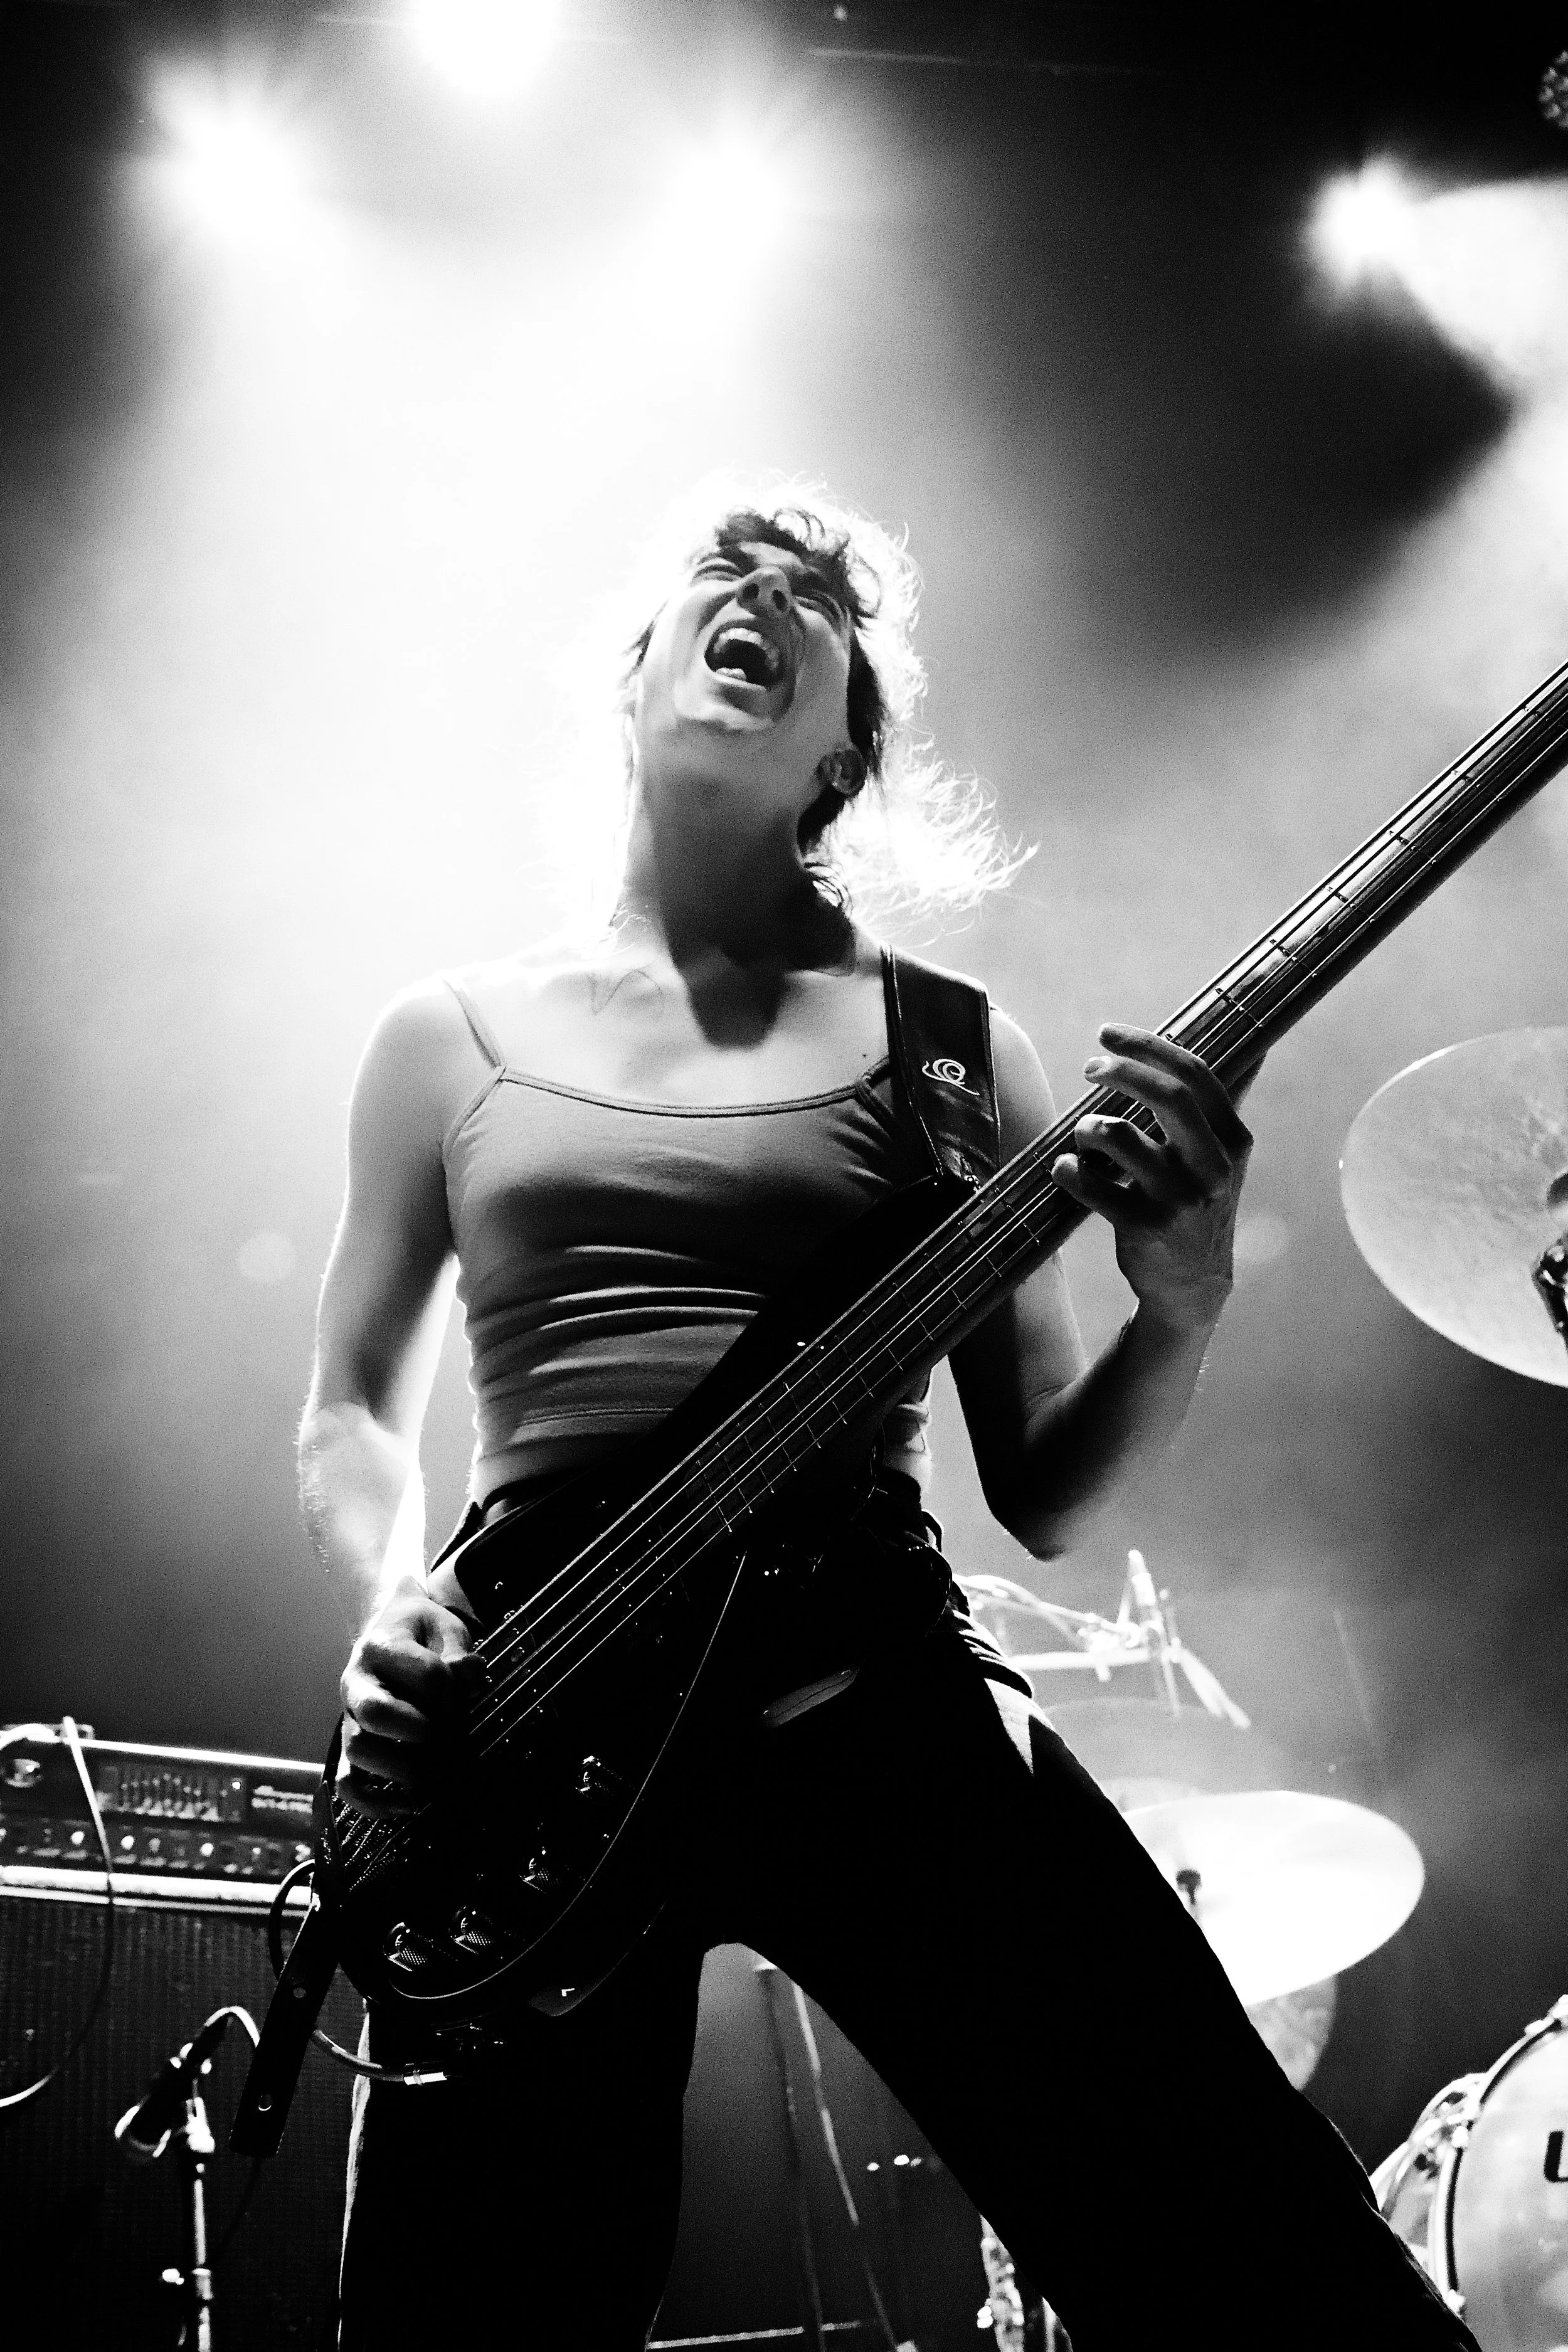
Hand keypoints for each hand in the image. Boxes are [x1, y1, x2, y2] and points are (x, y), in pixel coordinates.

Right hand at [338, 1575, 484, 1818]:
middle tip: (454, 1741)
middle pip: (376, 1713)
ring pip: (357, 1750)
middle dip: (425, 1733)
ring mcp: (348, 1718)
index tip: (467, 1699)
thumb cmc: (423, 1634)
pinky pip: (347, 1784)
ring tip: (438, 1774)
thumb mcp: (444, 1627)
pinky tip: (410, 1805)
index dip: (456, 1692)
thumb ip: (457, 1650)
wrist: (391, 1632)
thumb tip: (469, 1675)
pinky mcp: (348, 1748)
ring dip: (403, 1768)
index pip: (426, 1673)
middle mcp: (356, 1683)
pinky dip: (374, 1802)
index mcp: (381, 1646)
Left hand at [1051, 1024, 1256, 1336]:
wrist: (1192, 1285)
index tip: (1108, 1035)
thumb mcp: (1219, 1159)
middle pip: (1167, 1095)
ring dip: (1088, 1127)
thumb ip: (1214, 1110)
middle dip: (1121, 1071)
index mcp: (1232, 1141)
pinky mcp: (1146, 1227)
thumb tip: (1238, 1050)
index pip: (1194, 1074)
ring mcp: (1181, 1199)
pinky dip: (1071, 1171)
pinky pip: (1093, 1185)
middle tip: (1091, 1067)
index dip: (1147, 1046)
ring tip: (1084, 1135)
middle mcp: (1213, 1167)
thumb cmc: (1196, 1206)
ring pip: (1119, 1135)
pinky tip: (1068, 1169)